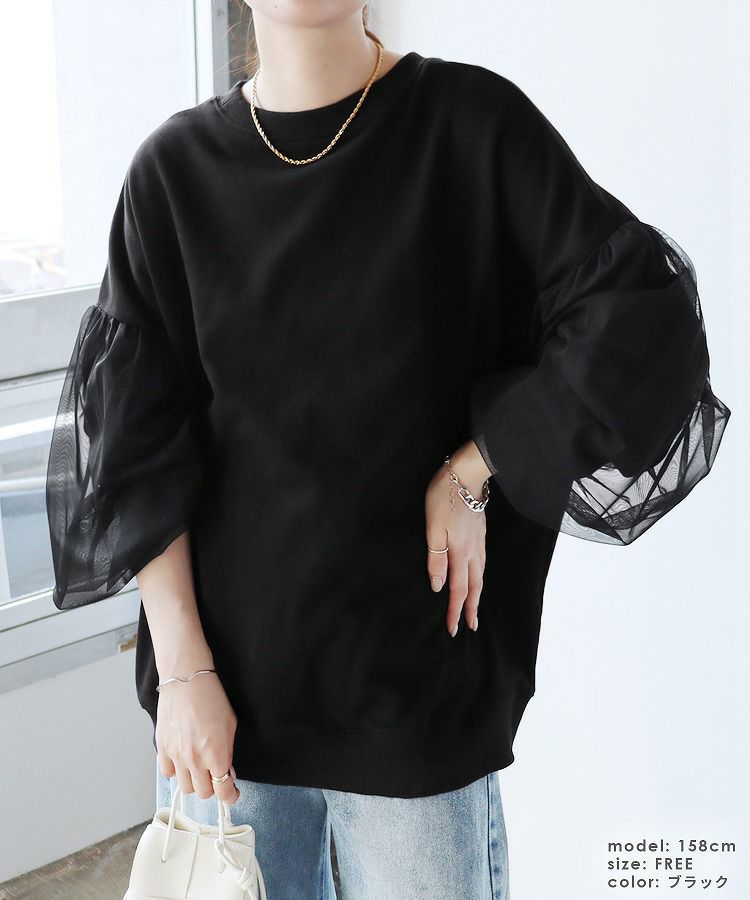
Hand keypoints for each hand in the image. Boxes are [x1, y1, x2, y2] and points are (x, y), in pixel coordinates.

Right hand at [156, 659, 240, 804]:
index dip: (230, 796)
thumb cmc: (211, 697)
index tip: (232, 793)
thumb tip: (227, 771)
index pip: (224, 791)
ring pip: (185, 787)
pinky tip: (183, 759)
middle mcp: (195, 759)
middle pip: (204, 793)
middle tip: (216, 776)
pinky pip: (168, 773)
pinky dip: (176, 771)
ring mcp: (177, 755)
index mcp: (216, 754)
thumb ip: (228, 752)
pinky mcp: (162, 748)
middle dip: (213, 787)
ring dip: (195, 781)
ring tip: (200, 767)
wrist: (187, 680)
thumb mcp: (230, 725)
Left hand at [425, 440, 491, 636]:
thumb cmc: (445, 498)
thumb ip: (436, 558)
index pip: (457, 589)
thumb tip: (438, 586)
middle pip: (474, 586)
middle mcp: (473, 551)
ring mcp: (479, 541)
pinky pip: (482, 562)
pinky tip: (477, 574)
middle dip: (471, 608)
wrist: (467, 474)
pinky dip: (480, 576)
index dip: (455, 611)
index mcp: (459, 553)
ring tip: (474, 606)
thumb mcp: (433, 529)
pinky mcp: (480, 532)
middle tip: (472, 626)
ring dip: (477, 594)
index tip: (453, 630)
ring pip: (480, 574)